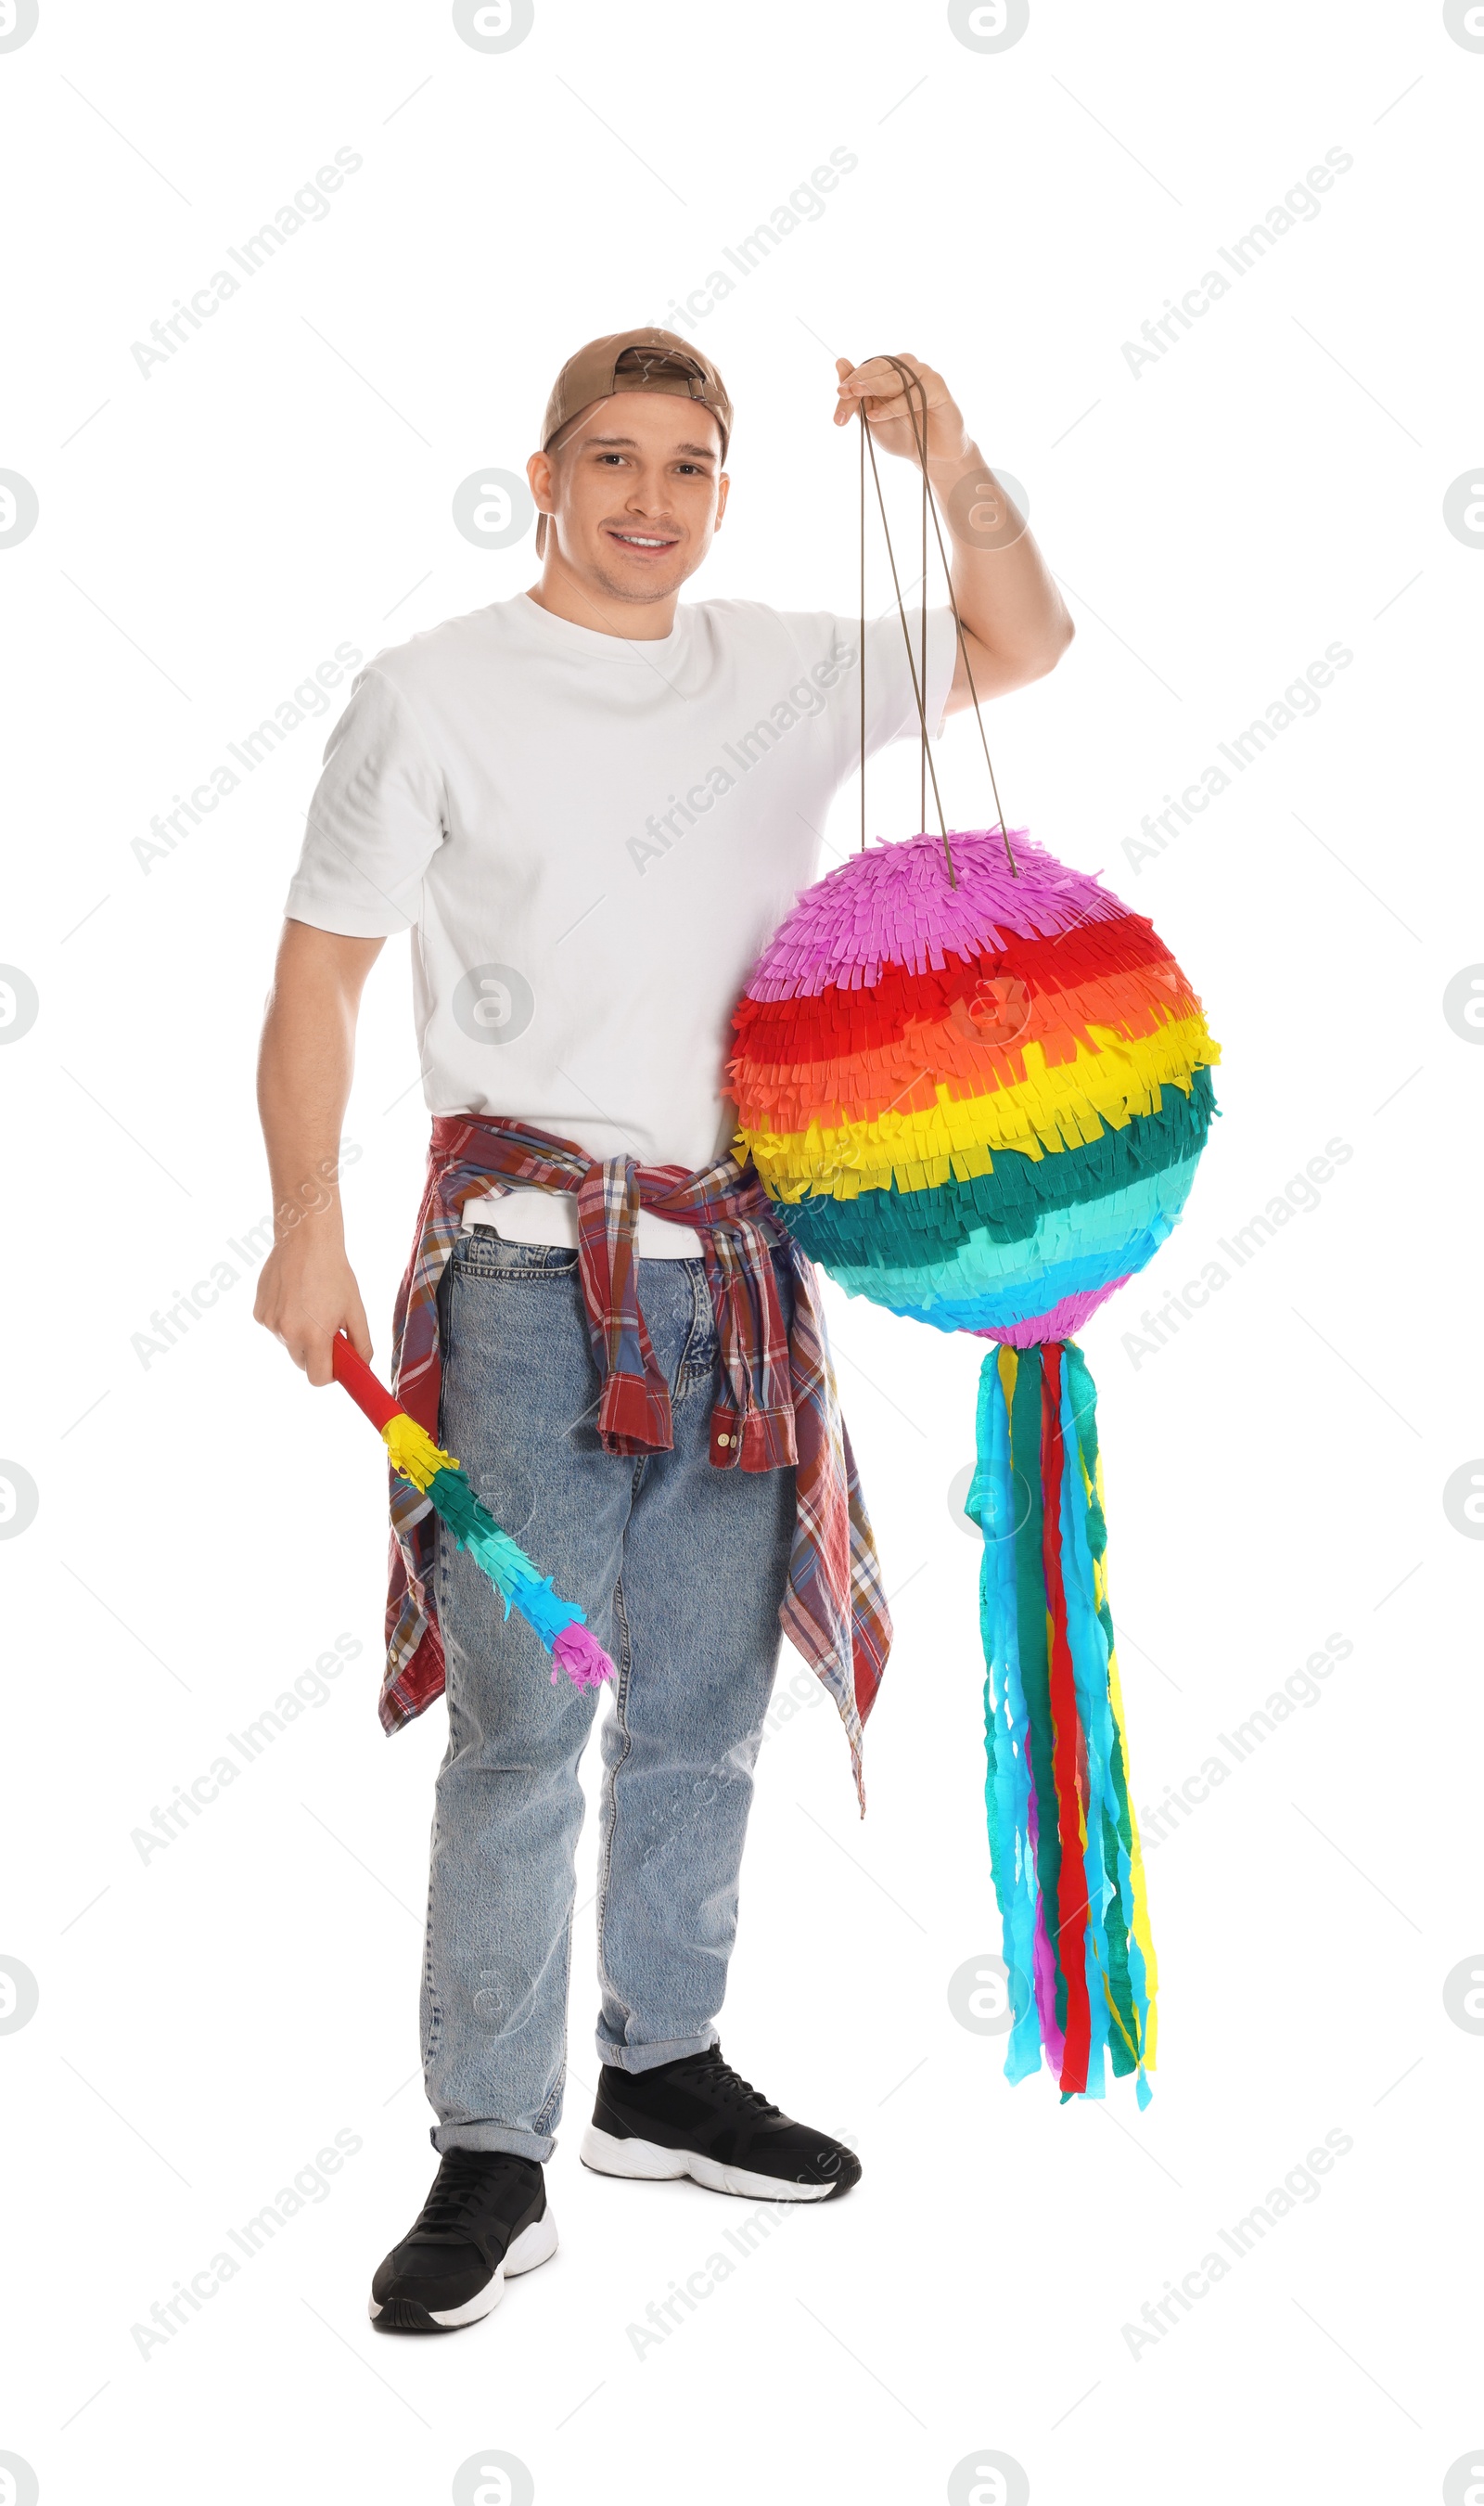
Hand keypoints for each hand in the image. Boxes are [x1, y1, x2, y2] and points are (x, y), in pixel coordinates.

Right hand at [254, 1230, 371, 1386]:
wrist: (305, 1241)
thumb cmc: (335, 1274)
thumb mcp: (355, 1309)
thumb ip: (362, 1343)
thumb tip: (362, 1365)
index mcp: (314, 1336)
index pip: (317, 1379)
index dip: (329, 1374)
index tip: (336, 1362)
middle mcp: (287, 1333)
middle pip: (302, 1363)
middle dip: (315, 1354)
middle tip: (327, 1328)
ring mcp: (270, 1323)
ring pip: (288, 1344)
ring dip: (299, 1335)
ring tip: (310, 1305)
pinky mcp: (259, 1312)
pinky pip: (275, 1328)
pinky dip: (285, 1321)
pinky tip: (294, 1297)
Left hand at [833, 354, 970, 468]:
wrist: (930, 456)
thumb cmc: (902, 435)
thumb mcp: (872, 419)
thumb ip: (857, 396)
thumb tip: (839, 361)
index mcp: (888, 372)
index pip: (865, 371)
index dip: (850, 382)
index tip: (839, 394)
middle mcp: (905, 367)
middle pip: (877, 368)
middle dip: (859, 383)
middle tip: (843, 394)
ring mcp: (922, 374)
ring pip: (895, 376)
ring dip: (874, 387)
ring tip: (856, 396)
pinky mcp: (937, 386)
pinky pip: (913, 393)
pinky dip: (894, 405)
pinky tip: (876, 416)